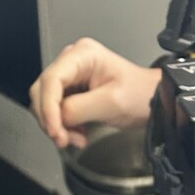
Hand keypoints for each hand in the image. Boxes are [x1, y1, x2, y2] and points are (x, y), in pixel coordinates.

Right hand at [29, 37, 161, 148]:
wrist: (152, 100)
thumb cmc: (140, 95)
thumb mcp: (111, 102)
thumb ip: (78, 109)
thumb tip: (57, 118)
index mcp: (82, 54)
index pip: (51, 80)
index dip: (48, 108)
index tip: (55, 131)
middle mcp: (72, 61)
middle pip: (42, 92)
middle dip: (50, 119)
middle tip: (63, 139)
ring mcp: (69, 75)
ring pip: (45, 103)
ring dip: (56, 125)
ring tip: (75, 138)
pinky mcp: (70, 90)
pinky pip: (54, 109)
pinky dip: (61, 125)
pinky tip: (76, 133)